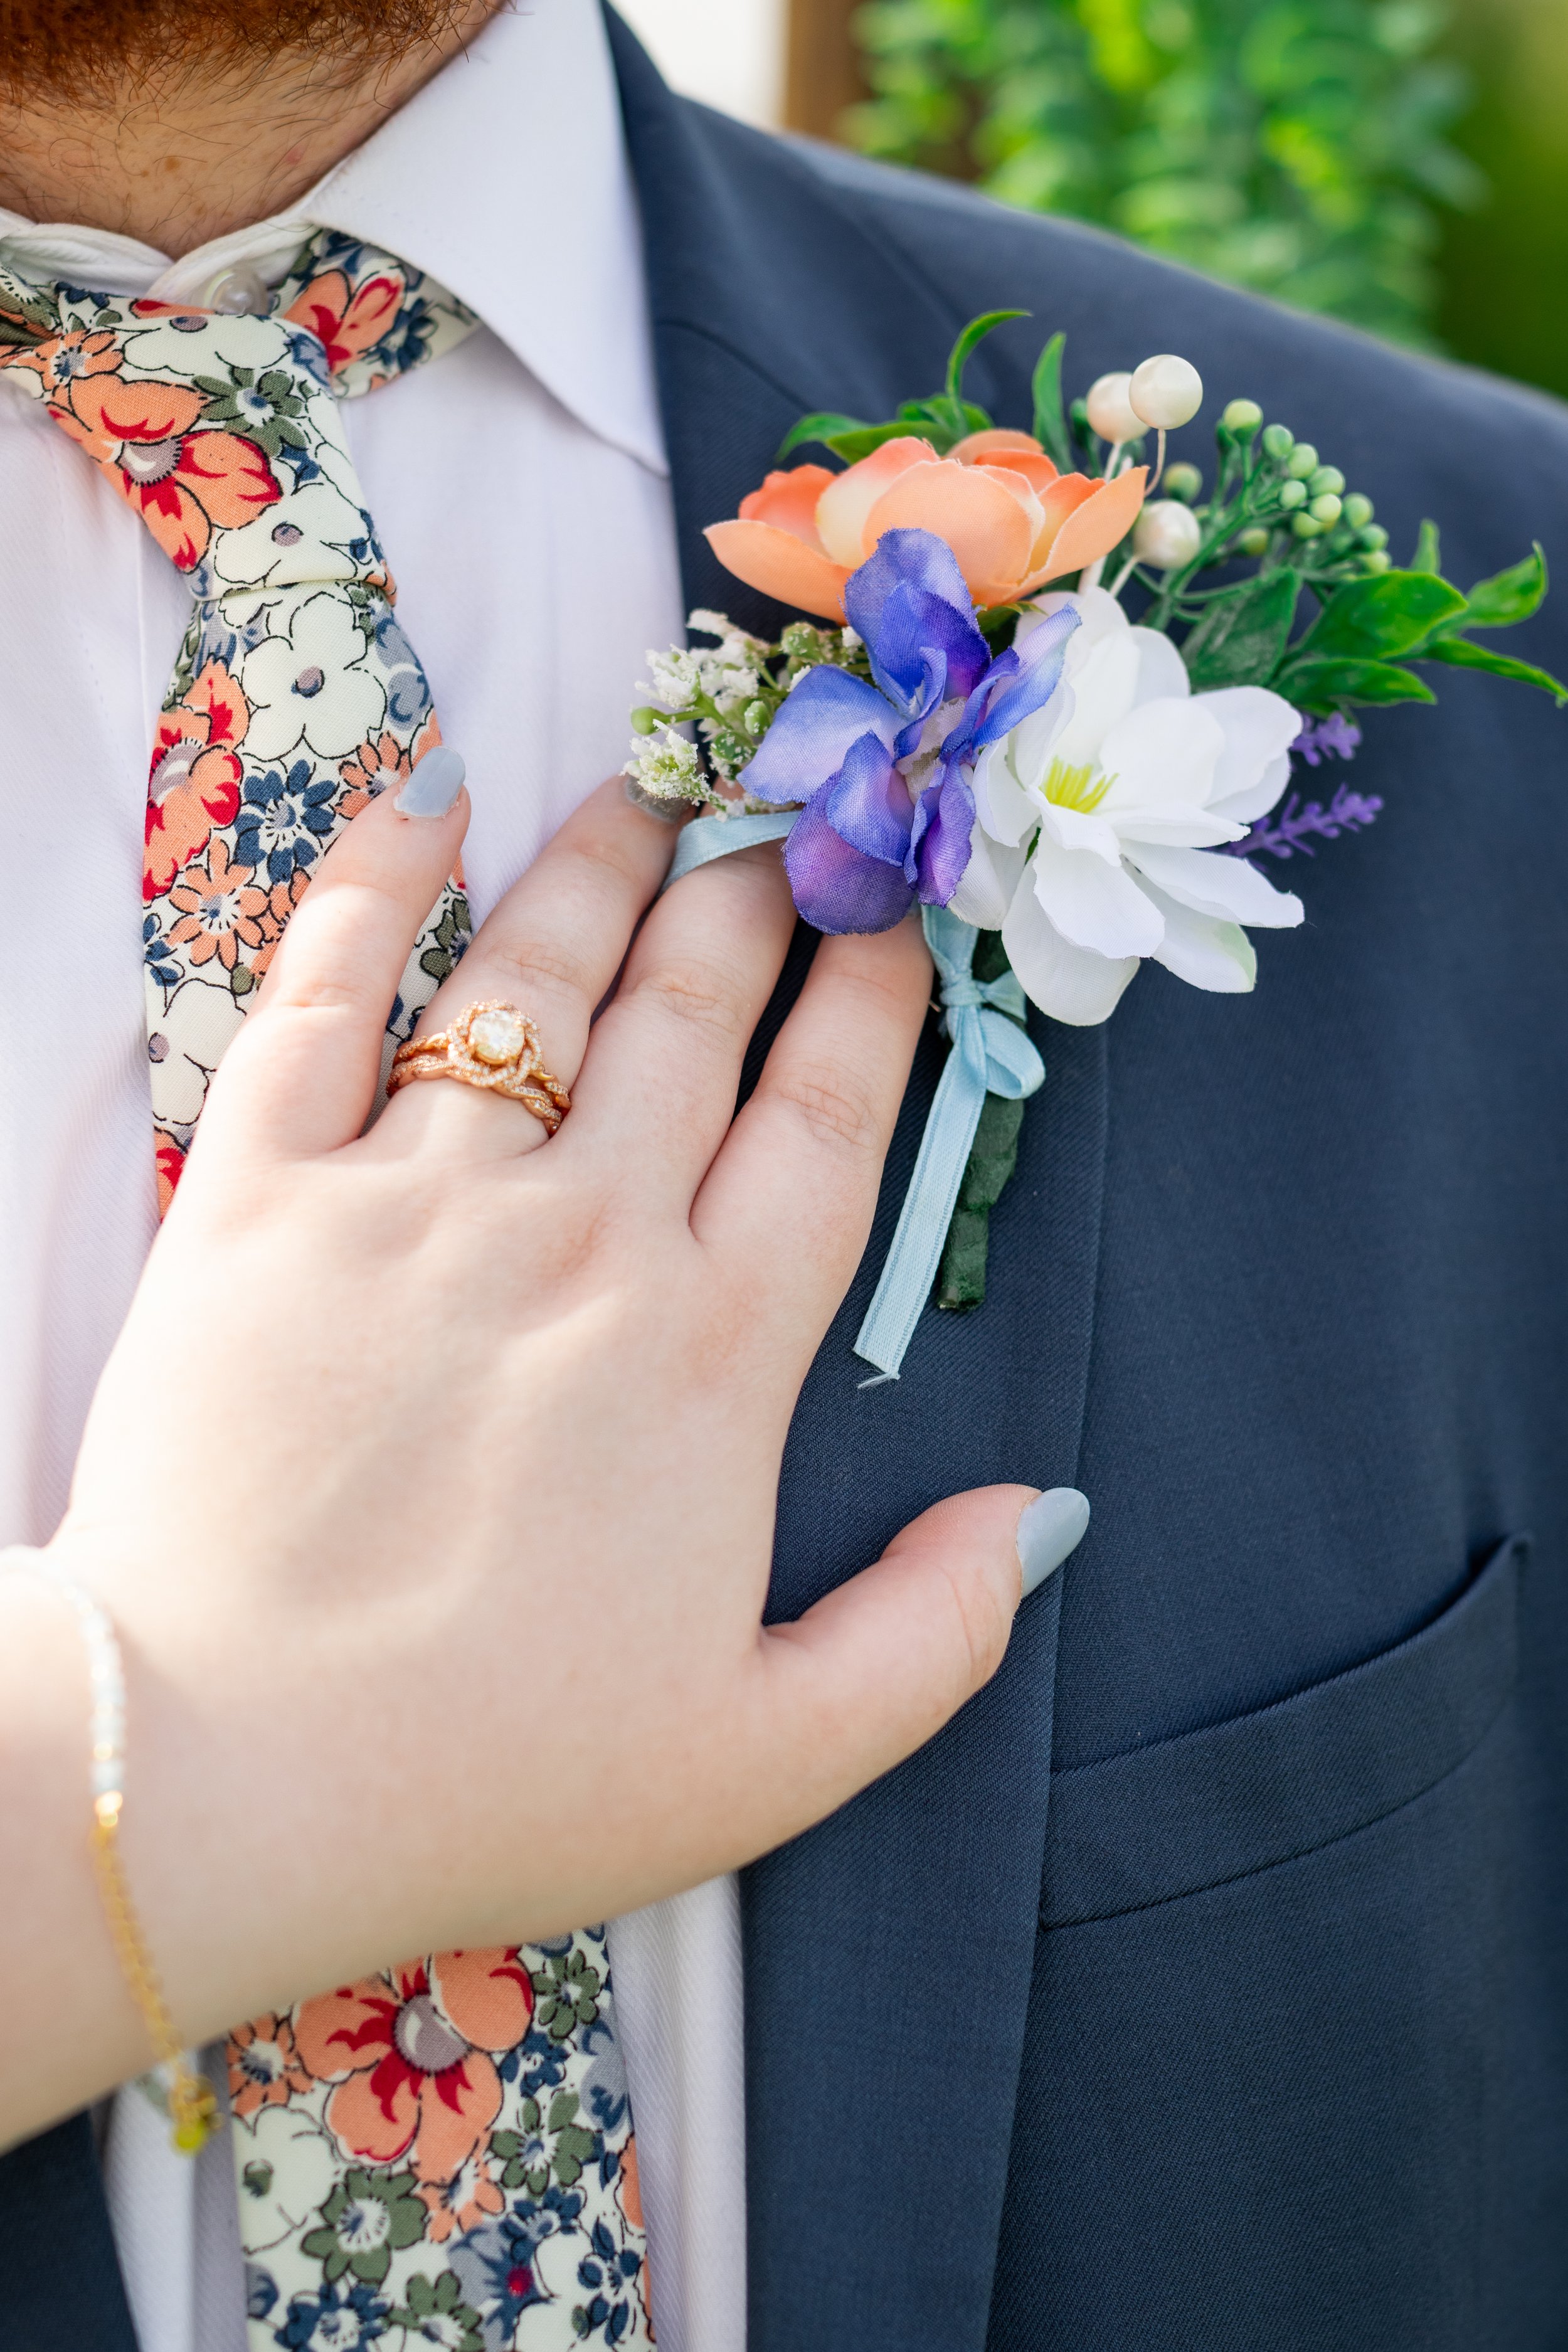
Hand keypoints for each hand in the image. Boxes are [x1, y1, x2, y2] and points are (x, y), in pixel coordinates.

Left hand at [1, 775, 1063, 2147]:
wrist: (211, 1780)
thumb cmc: (488, 1775)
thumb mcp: (768, 1758)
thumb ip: (932, 1633)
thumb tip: (1045, 1512)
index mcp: (713, 1354)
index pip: (827, 1121)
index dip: (875, 998)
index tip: (899, 910)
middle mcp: (583, 1237)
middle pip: (693, 1013)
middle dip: (755, 895)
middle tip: (785, 811)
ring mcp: (415, 1201)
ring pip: (533, 977)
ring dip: (604, 865)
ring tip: (652, 786)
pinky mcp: (261, 1199)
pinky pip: (321, 999)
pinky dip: (374, 886)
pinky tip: (426, 803)